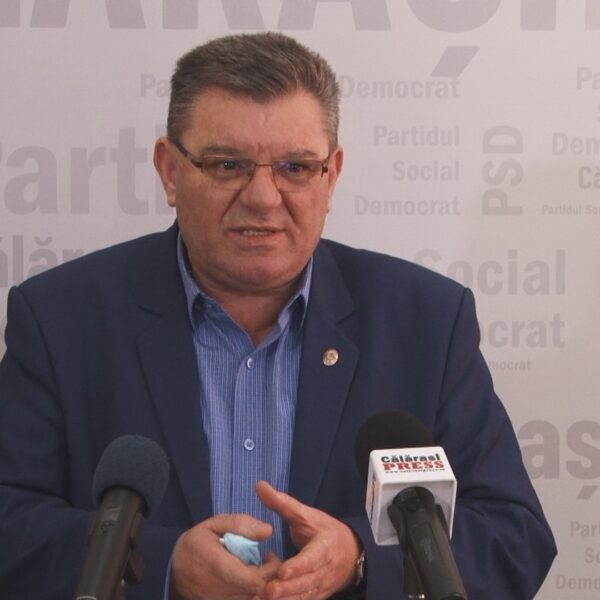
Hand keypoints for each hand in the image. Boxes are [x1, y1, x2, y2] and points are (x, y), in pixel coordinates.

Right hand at [170, 513, 281, 599]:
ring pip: (253, 598)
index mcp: (219, 566)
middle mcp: (220, 590)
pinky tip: (248, 580)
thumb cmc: (197, 542)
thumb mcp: (215, 523)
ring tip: (257, 569)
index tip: (269, 555)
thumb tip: (268, 531)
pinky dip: (251, 592)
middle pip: (258, 591)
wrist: (173, 568)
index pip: (254, 580)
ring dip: (262, 585)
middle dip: (270, 577)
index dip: (270, 571)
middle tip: (267, 560)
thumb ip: (241, 524)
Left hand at [256, 481, 360, 599]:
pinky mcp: (317, 596)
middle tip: (267, 591)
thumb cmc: (324, 531)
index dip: (298, 566)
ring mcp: (322, 586)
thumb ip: (282, 503)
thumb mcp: (306, 514)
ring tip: (263, 599)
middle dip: (287, 589)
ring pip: (304, 596)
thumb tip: (259, 486)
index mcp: (325, 546)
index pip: (312, 558)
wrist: (351, 552)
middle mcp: (325, 570)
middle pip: (306, 582)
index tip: (282, 571)